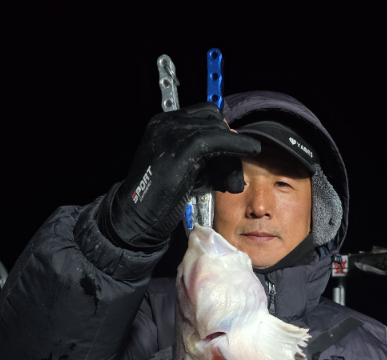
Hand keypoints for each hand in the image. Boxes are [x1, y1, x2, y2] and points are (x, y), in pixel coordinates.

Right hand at [97, 102, 260, 250]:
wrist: (135, 219)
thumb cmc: (158, 201)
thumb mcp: (182, 170)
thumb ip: (200, 156)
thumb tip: (229, 150)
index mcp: (163, 125)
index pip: (204, 114)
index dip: (223, 131)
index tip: (234, 150)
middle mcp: (165, 124)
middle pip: (212, 119)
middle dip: (229, 142)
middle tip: (233, 172)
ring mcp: (170, 135)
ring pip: (216, 129)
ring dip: (233, 151)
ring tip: (233, 180)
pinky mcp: (179, 151)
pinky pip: (215, 139)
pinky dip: (236, 143)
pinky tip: (251, 149)